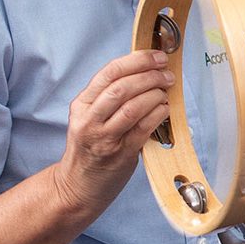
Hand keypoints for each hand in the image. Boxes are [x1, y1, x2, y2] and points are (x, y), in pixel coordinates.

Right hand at [50, 50, 173, 217]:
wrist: (77, 186)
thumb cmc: (91, 149)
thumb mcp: (92, 118)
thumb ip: (111, 98)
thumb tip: (146, 72)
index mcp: (81, 105)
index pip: (108, 73)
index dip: (136, 61)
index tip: (156, 56)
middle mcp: (88, 119)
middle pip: (121, 87)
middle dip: (149, 75)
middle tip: (166, 74)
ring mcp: (103, 138)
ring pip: (132, 106)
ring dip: (155, 94)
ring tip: (166, 91)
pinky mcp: (120, 153)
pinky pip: (143, 127)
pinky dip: (159, 114)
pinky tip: (165, 108)